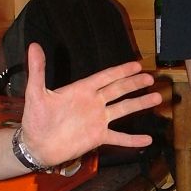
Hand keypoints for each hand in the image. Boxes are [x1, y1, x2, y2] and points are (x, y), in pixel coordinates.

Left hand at [19, 43, 162, 166]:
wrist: (36, 145)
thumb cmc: (35, 119)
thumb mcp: (36, 92)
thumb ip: (38, 69)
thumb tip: (34, 45)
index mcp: (82, 90)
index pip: (105, 77)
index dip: (121, 70)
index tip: (137, 64)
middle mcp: (93, 103)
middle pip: (119, 90)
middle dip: (134, 83)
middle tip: (150, 77)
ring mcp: (97, 120)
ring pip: (123, 109)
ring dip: (139, 104)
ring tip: (156, 98)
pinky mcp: (97, 137)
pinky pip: (119, 137)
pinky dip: (132, 139)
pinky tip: (147, 140)